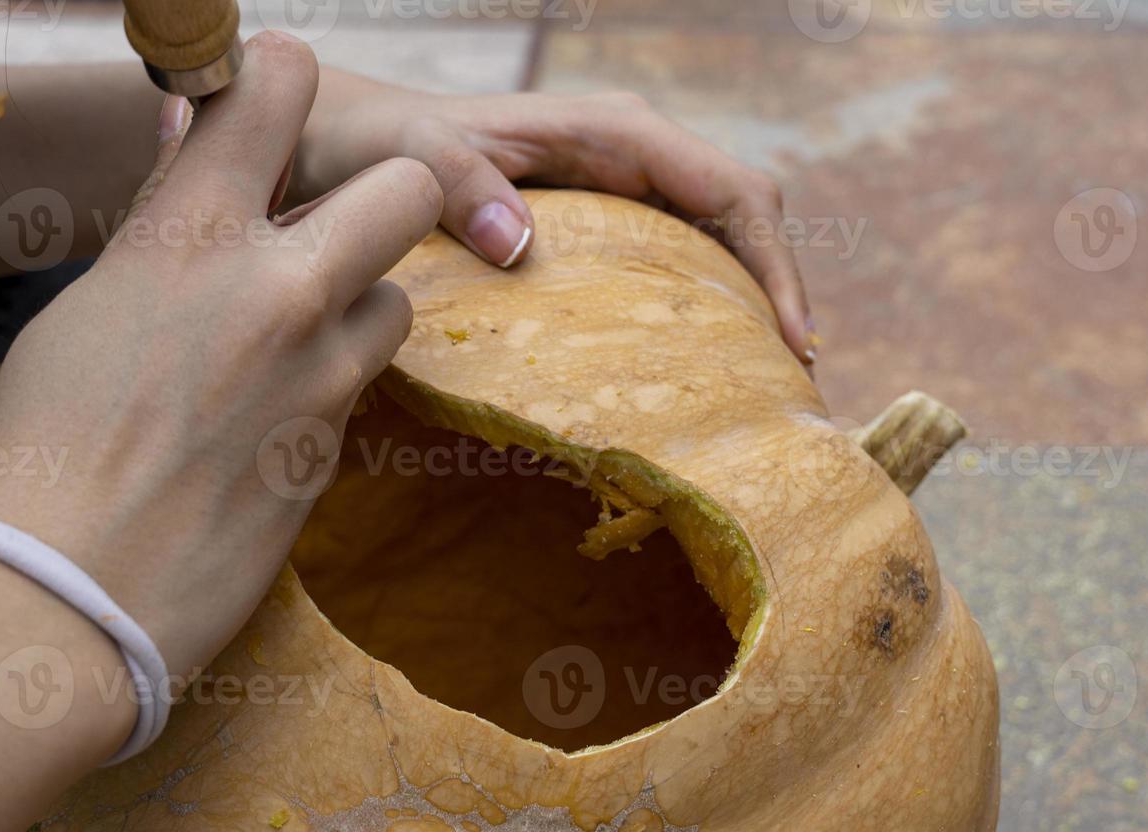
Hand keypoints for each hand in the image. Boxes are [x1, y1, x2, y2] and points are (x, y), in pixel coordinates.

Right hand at [0, 32, 442, 681]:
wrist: (64, 594)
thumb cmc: (43, 445)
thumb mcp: (94, 305)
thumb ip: (166, 218)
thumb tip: (192, 136)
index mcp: (189, 235)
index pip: (278, 91)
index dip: (287, 82)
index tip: (282, 99)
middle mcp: (276, 289)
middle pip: (407, 186)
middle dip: (381, 198)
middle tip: (332, 232)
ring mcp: (323, 373)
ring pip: (401, 297)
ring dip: (362, 307)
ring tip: (295, 340)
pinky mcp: (341, 445)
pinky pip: (367, 383)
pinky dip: (336, 382)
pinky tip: (274, 414)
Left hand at [294, 71, 815, 363]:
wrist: (352, 142)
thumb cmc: (383, 144)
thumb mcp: (413, 160)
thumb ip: (461, 188)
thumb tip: (524, 248)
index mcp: (614, 133)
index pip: (731, 190)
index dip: (776, 262)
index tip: (794, 338)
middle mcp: (633, 155)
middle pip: (746, 214)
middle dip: (781, 287)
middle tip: (793, 378)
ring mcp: (623, 187)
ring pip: (720, 238)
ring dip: (750, 300)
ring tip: (765, 382)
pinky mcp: (605, 221)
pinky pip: (679, 258)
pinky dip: (707, 304)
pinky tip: (704, 361)